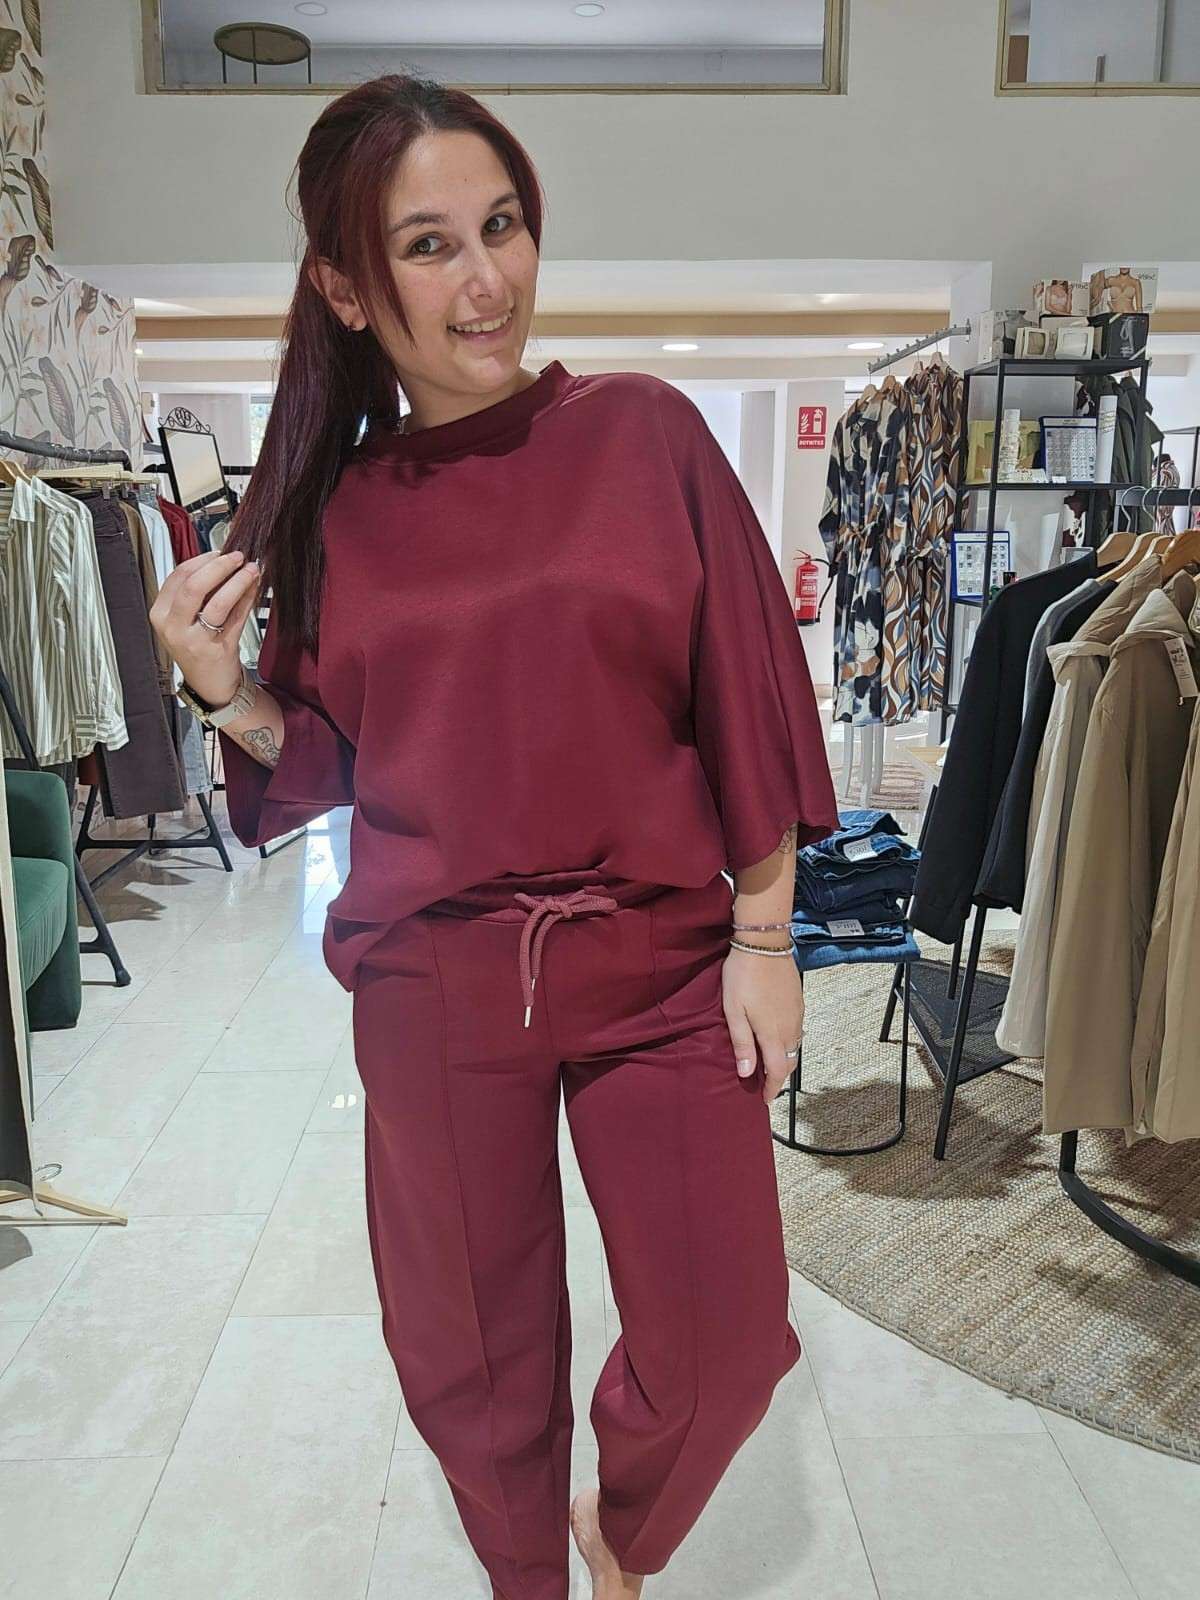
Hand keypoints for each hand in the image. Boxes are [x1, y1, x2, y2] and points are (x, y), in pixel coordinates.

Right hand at [149, 549, 262, 705]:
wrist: (209, 684)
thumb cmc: (198, 648)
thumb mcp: (186, 619)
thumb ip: (198, 592)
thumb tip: (223, 561)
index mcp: (161, 614)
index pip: (178, 576)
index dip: (202, 560)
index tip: (220, 552)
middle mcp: (174, 627)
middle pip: (194, 586)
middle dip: (219, 567)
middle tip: (237, 557)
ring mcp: (195, 640)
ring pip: (217, 602)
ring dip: (238, 581)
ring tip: (251, 569)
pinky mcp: (217, 649)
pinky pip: (236, 617)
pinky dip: (247, 599)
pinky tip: (254, 588)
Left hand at [722, 944, 803, 1104]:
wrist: (764, 944)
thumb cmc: (743, 976)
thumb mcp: (734, 1010)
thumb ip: (742, 1043)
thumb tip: (746, 1072)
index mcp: (772, 1033)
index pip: (777, 1071)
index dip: (772, 1088)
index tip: (765, 1099)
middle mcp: (790, 1028)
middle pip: (789, 1062)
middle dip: (778, 1077)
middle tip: (765, 1085)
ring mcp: (797, 1015)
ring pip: (795, 1048)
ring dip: (784, 1060)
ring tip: (769, 1065)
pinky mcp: (799, 1003)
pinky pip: (797, 1032)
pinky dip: (788, 1044)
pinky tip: (777, 1040)